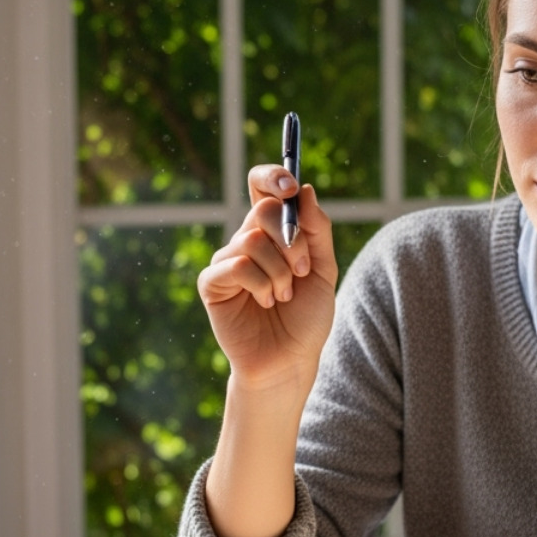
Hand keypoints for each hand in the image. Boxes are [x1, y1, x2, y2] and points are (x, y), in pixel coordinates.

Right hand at [197, 164, 337, 396]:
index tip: (291, 187)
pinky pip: (236, 265)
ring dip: (280, 271)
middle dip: (292, 239)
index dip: (273, 176)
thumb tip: (304, 189)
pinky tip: (265, 303)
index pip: (263, 186)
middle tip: (303, 269)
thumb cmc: (306, 318)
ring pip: (252, 240)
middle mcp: (247, 240)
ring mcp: (227, 260)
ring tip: (284, 296)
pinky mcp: (212, 284)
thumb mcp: (324, 270)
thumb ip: (317, 230)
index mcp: (273, 231)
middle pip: (263, 208)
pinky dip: (261, 284)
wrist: (290, 360)